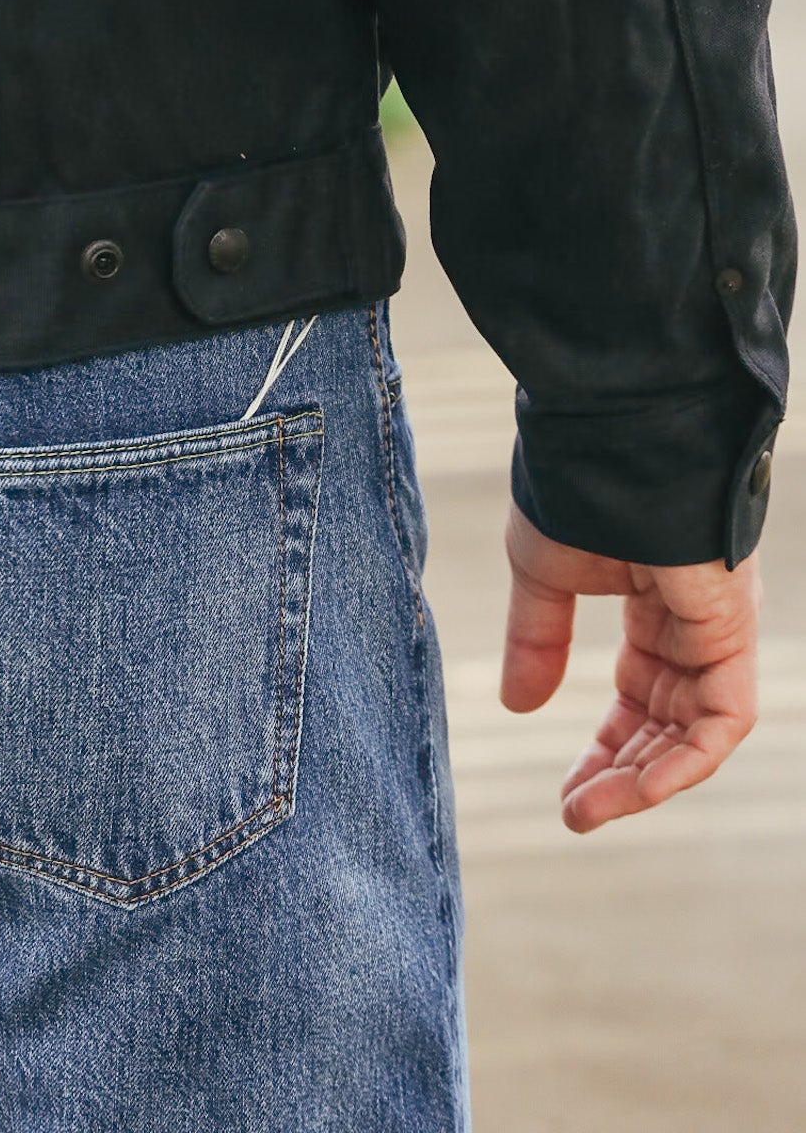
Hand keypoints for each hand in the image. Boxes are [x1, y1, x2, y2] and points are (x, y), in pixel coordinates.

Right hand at [500, 501, 760, 832]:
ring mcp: (719, 628)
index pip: (642, 698)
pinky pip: (723, 719)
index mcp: (657, 604)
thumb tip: (518, 706)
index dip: (607, 749)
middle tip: (574, 813)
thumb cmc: (575, 487)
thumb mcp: (542, 575)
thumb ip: (536, 640)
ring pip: (697, 732)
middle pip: (669, 723)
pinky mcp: (732, 631)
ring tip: (587, 811)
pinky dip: (685, 761)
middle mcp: (696, 624)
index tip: (567, 791)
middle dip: (622, 774)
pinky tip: (635, 788)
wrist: (607, 436)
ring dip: (645, 780)